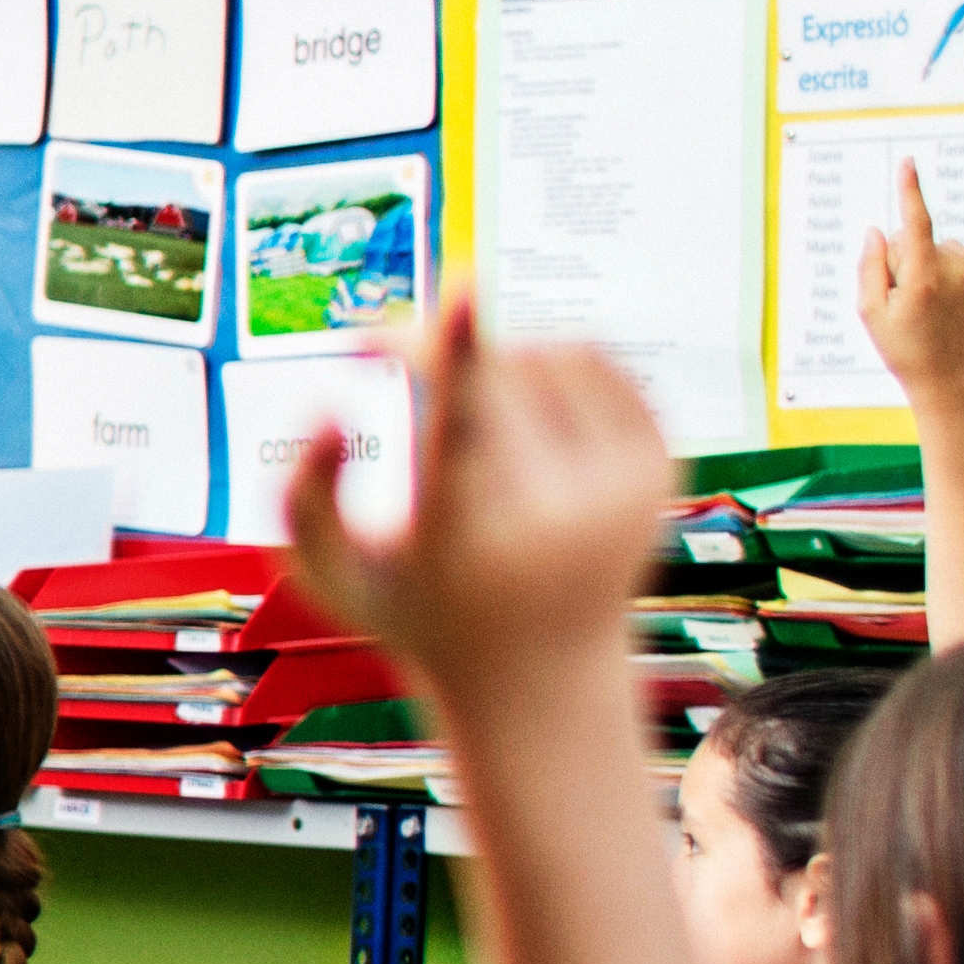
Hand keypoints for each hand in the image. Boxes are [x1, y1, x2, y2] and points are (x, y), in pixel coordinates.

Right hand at [282, 303, 669, 683]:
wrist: (544, 677)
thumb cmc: (419, 612)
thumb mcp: (335, 578)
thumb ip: (303, 499)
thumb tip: (328, 405)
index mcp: (471, 543)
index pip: (464, 430)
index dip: (460, 354)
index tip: (464, 285)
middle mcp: (560, 515)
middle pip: (491, 374)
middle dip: (437, 342)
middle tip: (388, 342)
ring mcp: (623, 490)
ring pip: (545, 354)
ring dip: (491, 358)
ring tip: (463, 410)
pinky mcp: (660, 464)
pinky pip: (597, 359)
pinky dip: (550, 360)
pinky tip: (520, 406)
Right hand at [853, 162, 963, 393]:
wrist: (944, 375)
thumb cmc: (900, 345)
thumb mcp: (869, 311)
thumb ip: (870, 266)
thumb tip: (878, 230)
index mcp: (923, 282)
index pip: (915, 226)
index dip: (910, 192)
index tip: (908, 164)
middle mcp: (954, 272)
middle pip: (913, 240)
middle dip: (900, 258)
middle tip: (901, 299)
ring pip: (934, 246)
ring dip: (922, 264)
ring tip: (924, 302)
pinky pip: (952, 254)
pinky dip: (942, 268)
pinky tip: (940, 297)